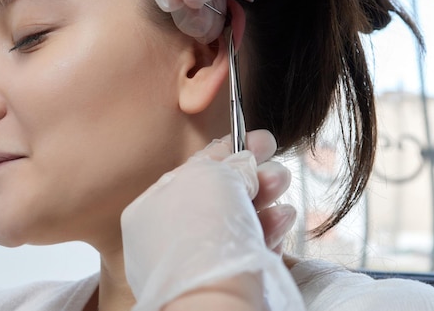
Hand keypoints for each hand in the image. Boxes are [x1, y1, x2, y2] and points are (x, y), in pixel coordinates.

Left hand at [121, 130, 304, 310]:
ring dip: (265, 202)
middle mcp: (170, 234)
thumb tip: (246, 160)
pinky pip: (248, 247)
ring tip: (282, 196)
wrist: (212, 296)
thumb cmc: (202, 230)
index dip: (229, 149)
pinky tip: (282, 221)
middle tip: (276, 168)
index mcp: (151, 207)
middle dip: (253, 176)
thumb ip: (227, 163)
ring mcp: (196, 259)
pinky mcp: (223, 279)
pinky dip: (267, 232)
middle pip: (220, 194)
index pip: (193, 169)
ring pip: (238, 221)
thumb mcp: (212, 177)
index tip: (260, 139)